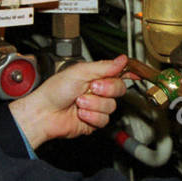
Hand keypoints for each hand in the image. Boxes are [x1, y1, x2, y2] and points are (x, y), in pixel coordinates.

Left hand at [8, 55, 127, 149]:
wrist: (44, 113)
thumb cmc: (55, 90)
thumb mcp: (80, 71)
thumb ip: (104, 67)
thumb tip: (122, 59)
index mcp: (94, 75)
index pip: (117, 72)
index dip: (129, 72)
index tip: (137, 73)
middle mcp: (97, 90)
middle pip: (119, 89)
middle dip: (106, 89)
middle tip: (93, 87)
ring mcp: (96, 106)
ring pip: (111, 106)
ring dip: (94, 104)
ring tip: (79, 102)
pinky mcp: (94, 121)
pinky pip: (104, 120)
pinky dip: (91, 116)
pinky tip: (80, 113)